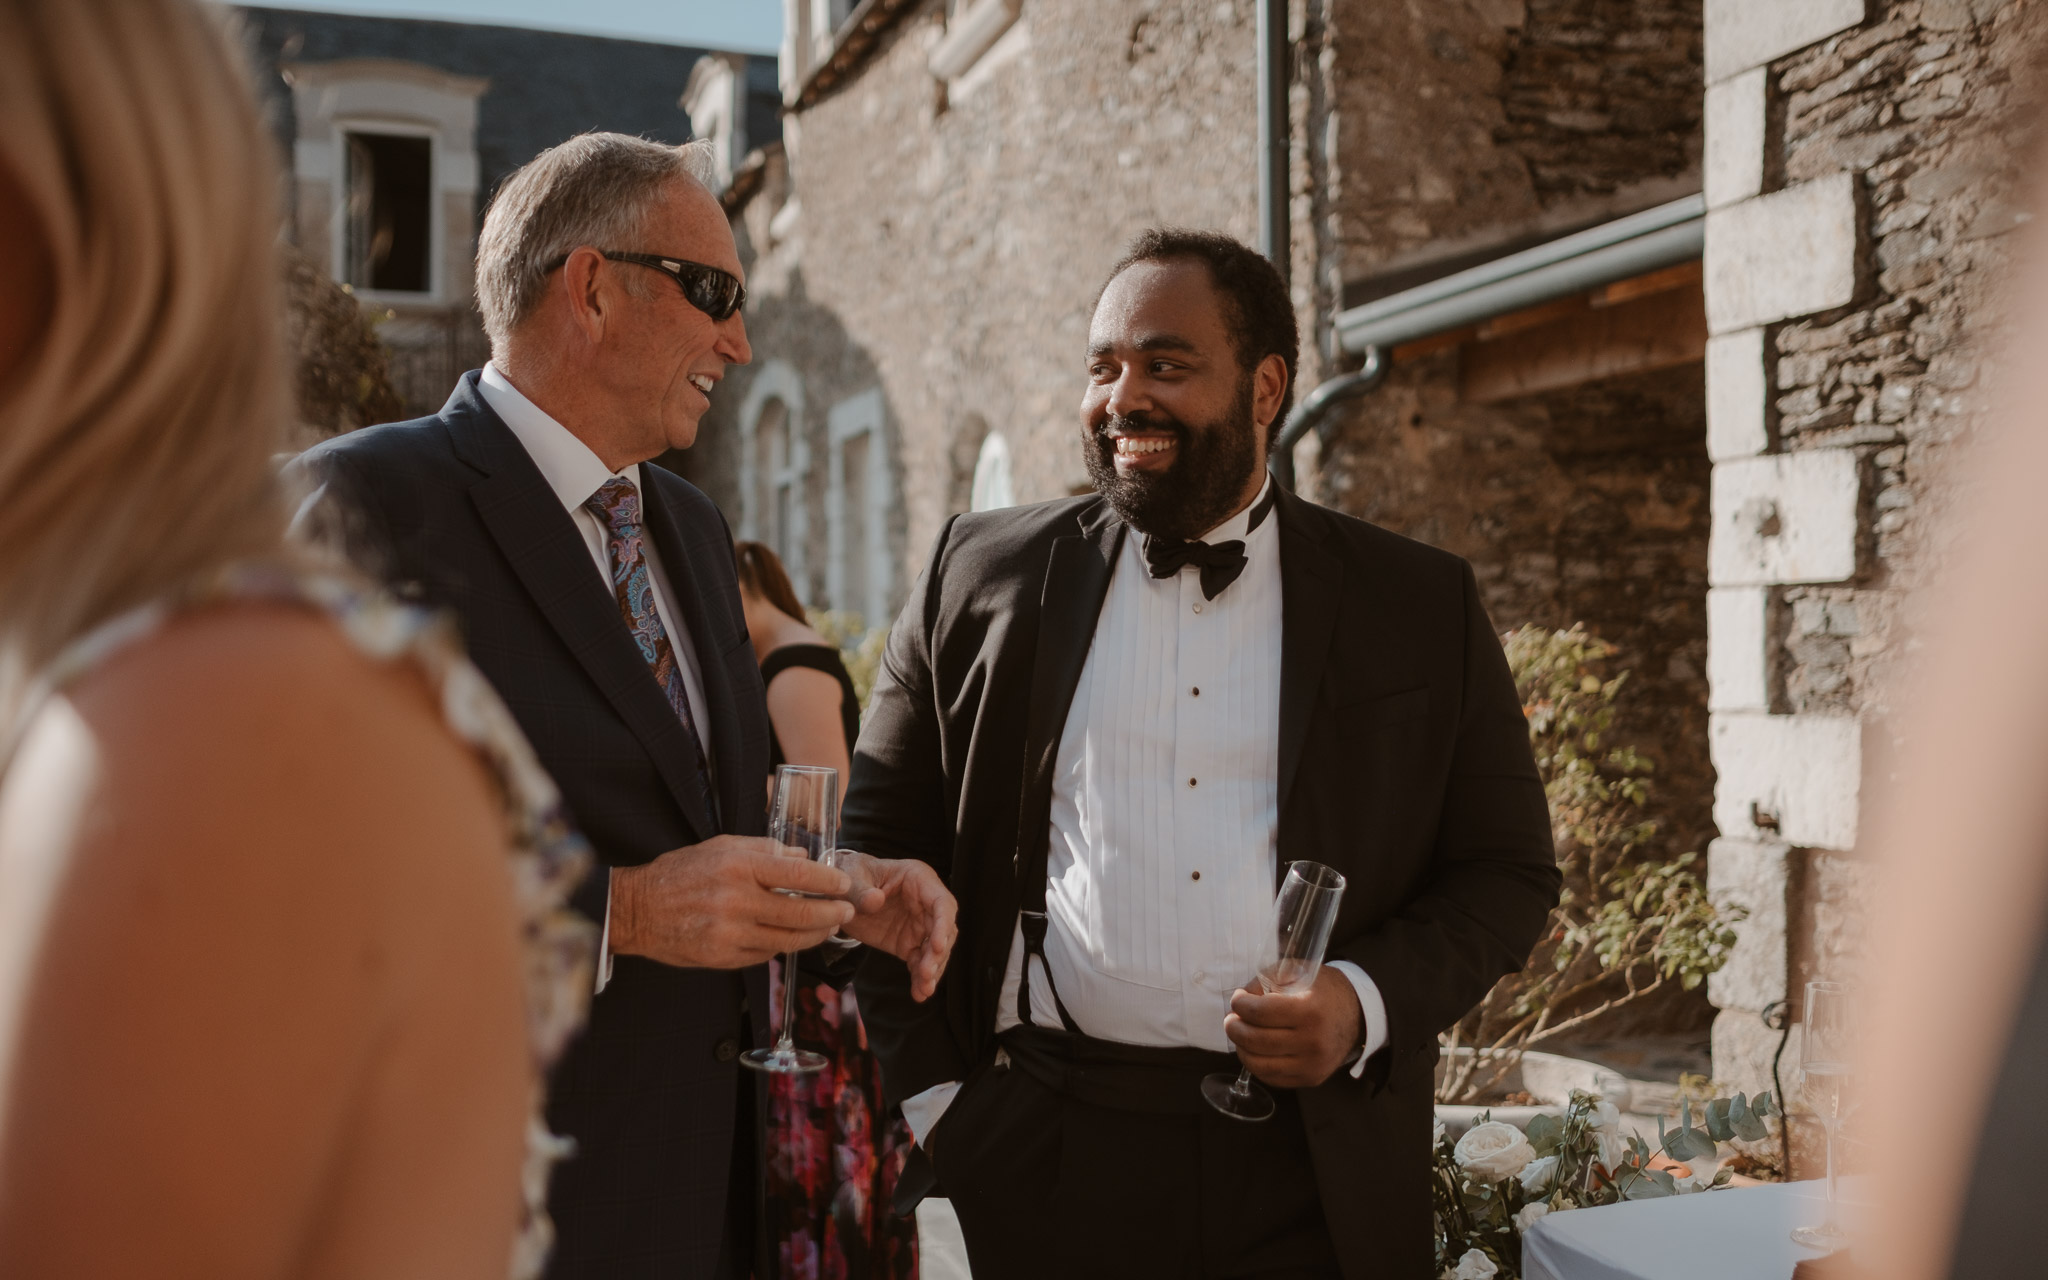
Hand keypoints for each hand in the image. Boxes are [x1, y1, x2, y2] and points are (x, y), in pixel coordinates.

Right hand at [609, 835, 854, 968]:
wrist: (638, 909)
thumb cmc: (681, 873)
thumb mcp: (721, 847)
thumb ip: (765, 849)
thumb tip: (804, 857)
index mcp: (738, 866)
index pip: (797, 874)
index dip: (828, 881)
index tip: (843, 884)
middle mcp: (735, 899)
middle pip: (800, 912)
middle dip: (831, 913)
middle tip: (846, 911)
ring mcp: (729, 932)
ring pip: (787, 939)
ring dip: (814, 935)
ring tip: (827, 927)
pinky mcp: (722, 957)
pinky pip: (765, 954)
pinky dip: (781, 946)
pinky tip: (788, 937)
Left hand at [835, 850, 958, 1002]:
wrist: (840, 893)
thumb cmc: (850, 874)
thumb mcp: (850, 877)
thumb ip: (860, 890)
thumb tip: (874, 902)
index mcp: (918, 879)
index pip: (941, 903)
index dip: (943, 924)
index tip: (936, 946)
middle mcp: (925, 903)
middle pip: (943, 930)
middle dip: (938, 953)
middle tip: (926, 973)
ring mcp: (918, 925)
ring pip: (935, 950)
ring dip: (932, 970)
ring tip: (924, 989)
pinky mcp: (908, 943)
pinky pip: (919, 962)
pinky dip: (920, 978)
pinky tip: (919, 993)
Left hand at [1223, 966, 1363, 1088]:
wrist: (1358, 1014)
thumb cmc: (1324, 990)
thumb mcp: (1299, 971)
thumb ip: (1267, 979)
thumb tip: (1243, 997)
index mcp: (1309, 1010)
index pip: (1260, 1012)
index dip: (1240, 1004)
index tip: (1238, 999)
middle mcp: (1312, 1041)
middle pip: (1256, 1041)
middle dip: (1234, 1028)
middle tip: (1231, 1019)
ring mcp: (1312, 1064)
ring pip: (1259, 1064)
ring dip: (1242, 1048)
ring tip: (1241, 1035)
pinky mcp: (1311, 1078)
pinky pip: (1272, 1078)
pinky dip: (1257, 1064)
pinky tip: (1255, 1050)